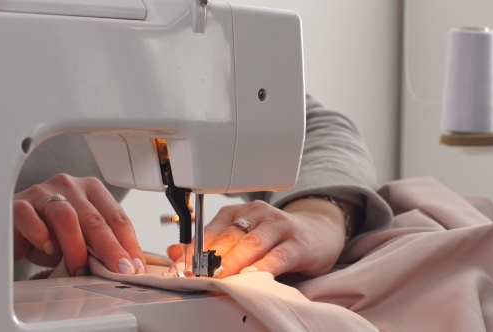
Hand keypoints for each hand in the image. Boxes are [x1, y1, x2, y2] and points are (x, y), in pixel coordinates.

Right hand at [13, 173, 144, 275]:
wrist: (14, 229)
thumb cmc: (52, 233)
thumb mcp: (82, 239)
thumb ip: (101, 247)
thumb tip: (127, 268)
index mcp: (92, 190)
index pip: (117, 216)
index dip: (128, 243)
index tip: (135, 266)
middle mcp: (70, 186)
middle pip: (95, 218)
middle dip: (110, 248)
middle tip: (118, 269)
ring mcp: (43, 193)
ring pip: (66, 216)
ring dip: (76, 246)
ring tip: (80, 268)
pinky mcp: (18, 204)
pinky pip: (30, 217)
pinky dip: (41, 236)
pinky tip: (47, 249)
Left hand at [167, 199, 351, 277]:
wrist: (317, 233)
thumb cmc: (275, 238)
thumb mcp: (242, 237)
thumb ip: (210, 245)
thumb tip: (175, 252)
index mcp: (240, 212)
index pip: (212, 230)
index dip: (194, 251)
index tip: (181, 269)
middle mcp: (259, 214)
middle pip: (230, 237)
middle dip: (211, 260)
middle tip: (197, 276)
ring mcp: (280, 226)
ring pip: (252, 244)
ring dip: (234, 263)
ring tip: (221, 277)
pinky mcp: (299, 243)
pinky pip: (279, 255)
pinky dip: (264, 266)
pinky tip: (254, 275)